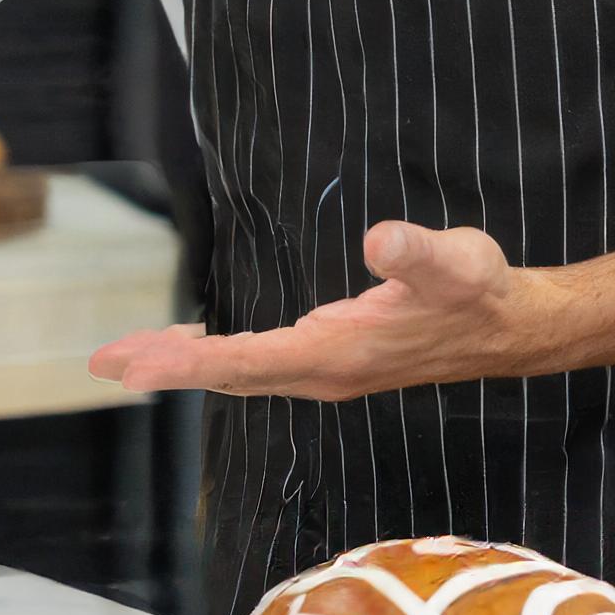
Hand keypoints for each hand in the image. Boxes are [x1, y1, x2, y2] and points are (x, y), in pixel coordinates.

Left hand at [87, 221, 564, 399]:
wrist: (510, 326)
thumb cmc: (480, 290)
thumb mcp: (455, 258)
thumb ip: (417, 250)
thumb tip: (379, 239)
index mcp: (338, 354)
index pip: (246, 361)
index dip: (187, 363)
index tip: (135, 364)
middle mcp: (325, 372)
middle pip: (230, 376)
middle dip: (168, 367)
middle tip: (104, 360)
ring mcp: (328, 370)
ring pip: (242, 373)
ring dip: (187, 364)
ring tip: (133, 353)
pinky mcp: (334, 359)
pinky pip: (259, 365)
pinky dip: (219, 357)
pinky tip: (199, 345)